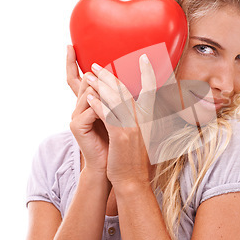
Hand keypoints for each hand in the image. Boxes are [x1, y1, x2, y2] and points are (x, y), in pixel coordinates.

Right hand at [67, 45, 108, 173]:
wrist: (112, 165)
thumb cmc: (117, 140)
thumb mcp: (119, 115)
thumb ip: (118, 99)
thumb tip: (125, 77)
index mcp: (88, 103)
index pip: (76, 80)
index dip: (71, 63)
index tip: (69, 46)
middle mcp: (79, 107)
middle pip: (82, 82)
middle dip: (86, 70)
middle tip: (85, 54)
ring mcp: (76, 116)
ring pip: (89, 93)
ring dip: (103, 89)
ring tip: (111, 84)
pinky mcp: (77, 126)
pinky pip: (91, 109)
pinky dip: (103, 106)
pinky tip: (112, 108)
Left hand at [85, 54, 155, 185]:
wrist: (133, 181)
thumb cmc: (132, 159)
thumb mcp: (138, 136)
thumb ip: (136, 120)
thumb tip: (132, 106)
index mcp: (147, 119)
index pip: (150, 91)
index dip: (148, 73)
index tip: (144, 58)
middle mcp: (142, 120)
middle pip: (127, 91)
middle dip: (111, 76)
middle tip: (97, 65)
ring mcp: (132, 128)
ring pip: (117, 100)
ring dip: (101, 85)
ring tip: (89, 75)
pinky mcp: (121, 136)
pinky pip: (109, 115)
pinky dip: (99, 104)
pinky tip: (90, 97)